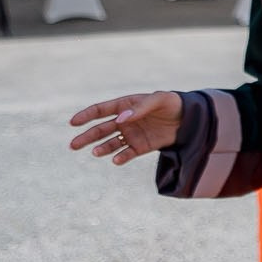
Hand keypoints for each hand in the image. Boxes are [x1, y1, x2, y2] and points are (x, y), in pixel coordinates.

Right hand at [67, 91, 182, 164]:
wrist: (188, 118)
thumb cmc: (172, 104)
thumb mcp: (158, 100)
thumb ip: (140, 108)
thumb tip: (121, 119)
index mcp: (125, 105)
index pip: (101, 110)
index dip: (86, 115)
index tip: (73, 122)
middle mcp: (124, 121)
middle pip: (100, 129)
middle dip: (86, 136)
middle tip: (72, 145)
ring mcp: (131, 134)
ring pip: (110, 143)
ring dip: (101, 148)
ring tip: (95, 152)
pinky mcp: (140, 147)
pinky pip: (126, 153)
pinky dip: (120, 157)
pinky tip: (115, 160)